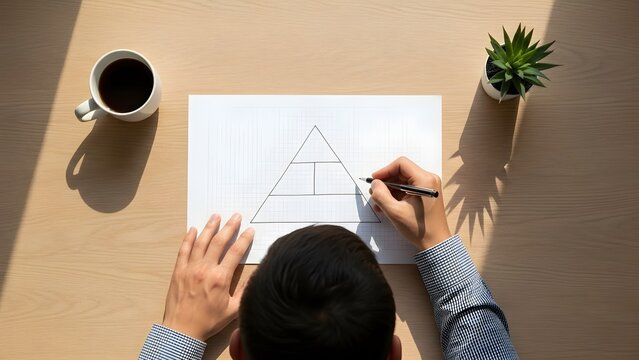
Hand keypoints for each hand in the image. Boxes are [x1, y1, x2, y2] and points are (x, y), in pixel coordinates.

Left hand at [162, 213, 253, 340]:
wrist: (181, 330)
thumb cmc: (208, 321)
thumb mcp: (233, 310)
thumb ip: (245, 291)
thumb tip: (256, 275)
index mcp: (220, 278)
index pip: (235, 252)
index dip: (244, 239)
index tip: (250, 230)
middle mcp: (205, 269)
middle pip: (218, 242)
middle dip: (229, 227)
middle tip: (236, 216)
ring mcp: (190, 268)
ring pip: (200, 242)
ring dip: (209, 227)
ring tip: (216, 216)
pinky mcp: (178, 271)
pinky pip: (184, 250)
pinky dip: (188, 238)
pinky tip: (193, 229)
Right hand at [370, 157, 450, 250]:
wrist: (436, 243)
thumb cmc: (420, 229)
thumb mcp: (395, 212)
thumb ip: (381, 195)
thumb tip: (375, 184)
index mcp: (425, 181)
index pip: (401, 164)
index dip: (385, 170)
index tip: (374, 180)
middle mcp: (429, 180)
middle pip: (402, 172)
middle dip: (386, 181)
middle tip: (374, 192)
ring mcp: (428, 187)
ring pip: (403, 180)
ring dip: (390, 189)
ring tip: (379, 202)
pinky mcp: (426, 194)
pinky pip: (408, 188)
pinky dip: (397, 194)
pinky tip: (387, 205)